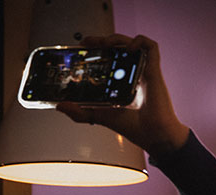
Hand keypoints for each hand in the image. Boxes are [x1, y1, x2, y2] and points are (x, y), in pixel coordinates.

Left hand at [56, 34, 189, 157]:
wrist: (153, 136)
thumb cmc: (134, 127)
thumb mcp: (101, 117)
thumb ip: (81, 112)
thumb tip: (60, 105)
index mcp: (122, 82)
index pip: (110, 58)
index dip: (97, 49)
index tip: (83, 48)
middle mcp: (133, 73)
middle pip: (119, 47)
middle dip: (103, 40)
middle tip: (88, 43)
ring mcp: (144, 70)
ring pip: (133, 42)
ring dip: (117, 38)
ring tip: (105, 44)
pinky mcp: (154, 70)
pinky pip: (151, 46)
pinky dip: (139, 41)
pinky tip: (127, 48)